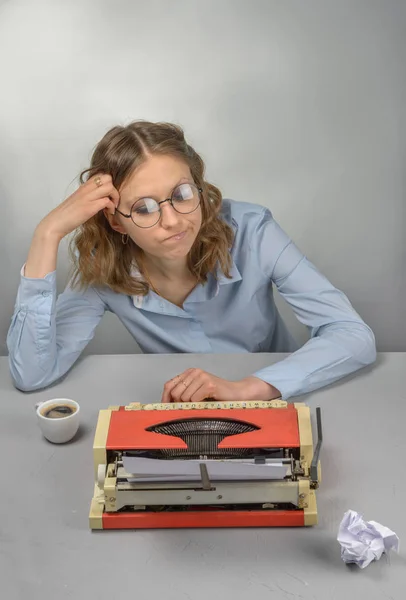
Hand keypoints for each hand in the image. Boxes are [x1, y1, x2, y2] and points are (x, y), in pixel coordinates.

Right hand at [37, 173, 119, 240]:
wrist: (55, 223)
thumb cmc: (66, 215)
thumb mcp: (78, 201)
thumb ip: (88, 196)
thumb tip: (99, 198)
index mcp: (83, 187)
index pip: (101, 175)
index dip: (109, 183)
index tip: (108, 195)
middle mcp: (86, 189)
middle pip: (108, 178)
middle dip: (114, 188)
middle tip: (112, 200)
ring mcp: (88, 197)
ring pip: (109, 187)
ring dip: (115, 197)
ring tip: (111, 207)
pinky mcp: (89, 208)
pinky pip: (107, 201)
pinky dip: (111, 207)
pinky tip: (108, 213)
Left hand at [161, 368, 280, 403]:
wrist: (236, 393)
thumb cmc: (216, 395)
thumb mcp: (196, 392)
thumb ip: (183, 394)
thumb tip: (166, 405)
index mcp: (189, 373)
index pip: (169, 385)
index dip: (165, 398)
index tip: (165, 409)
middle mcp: (194, 372)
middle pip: (175, 392)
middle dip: (179, 404)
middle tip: (188, 408)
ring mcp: (202, 377)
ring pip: (184, 397)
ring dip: (191, 405)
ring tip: (201, 404)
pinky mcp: (209, 384)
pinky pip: (194, 399)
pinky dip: (199, 405)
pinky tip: (207, 402)